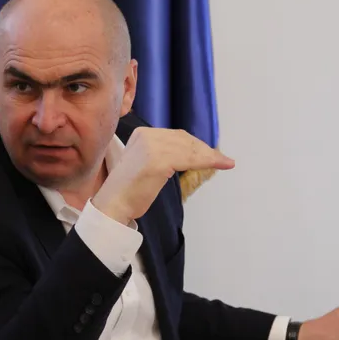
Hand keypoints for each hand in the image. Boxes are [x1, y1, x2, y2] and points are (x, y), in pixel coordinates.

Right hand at [92, 128, 234, 223]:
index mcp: (141, 134)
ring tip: (225, 162)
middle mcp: (146, 136)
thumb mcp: (144, 163)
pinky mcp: (159, 161)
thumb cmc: (129, 191)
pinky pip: (190, 159)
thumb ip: (160, 154)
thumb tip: (187, 153)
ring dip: (211, 156)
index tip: (210, 153)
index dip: (196, 144)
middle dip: (205, 150)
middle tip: (221, 159)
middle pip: (185, 140)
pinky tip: (221, 164)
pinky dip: (209, 161)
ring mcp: (152, 147)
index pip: (176, 135)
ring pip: (190, 149)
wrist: (113, 205)